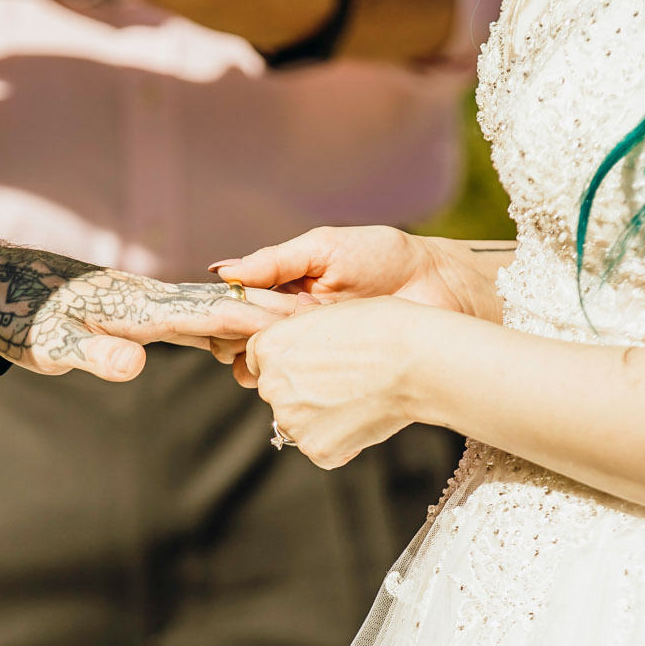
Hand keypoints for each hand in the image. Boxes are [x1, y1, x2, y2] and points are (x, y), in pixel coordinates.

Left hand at [0, 234, 306, 380]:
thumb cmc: (18, 319)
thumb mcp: (49, 347)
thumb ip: (93, 355)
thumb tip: (134, 366)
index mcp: (138, 308)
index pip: (210, 314)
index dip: (256, 323)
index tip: (300, 329)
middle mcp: (150, 299)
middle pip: (224, 306)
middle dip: (274, 316)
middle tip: (329, 325)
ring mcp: (146, 302)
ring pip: (213, 310)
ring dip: (256, 319)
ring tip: (304, 331)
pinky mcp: (138, 311)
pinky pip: (193, 319)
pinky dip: (225, 326)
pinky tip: (242, 337)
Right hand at [208, 226, 510, 377]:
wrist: (440, 286)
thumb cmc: (385, 259)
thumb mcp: (325, 249)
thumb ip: (276, 261)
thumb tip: (222, 272)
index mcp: (282, 295)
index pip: (232, 314)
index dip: (214, 321)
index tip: (204, 323)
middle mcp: (293, 330)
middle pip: (239, 349)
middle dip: (232, 346)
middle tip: (242, 341)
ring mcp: (315, 357)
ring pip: (266, 375)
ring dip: (260, 370)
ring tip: (272, 358)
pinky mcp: (338, 382)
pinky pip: (304, 396)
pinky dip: (294, 393)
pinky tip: (299, 381)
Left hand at [243, 296, 435, 468]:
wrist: (416, 361)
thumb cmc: (384, 328)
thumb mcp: (332, 313)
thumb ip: (304, 328)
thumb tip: (299, 325)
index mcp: (269, 347)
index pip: (260, 361)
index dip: (290, 361)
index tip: (315, 363)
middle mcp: (272, 386)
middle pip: (280, 393)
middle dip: (304, 391)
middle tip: (344, 382)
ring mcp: (293, 421)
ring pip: (301, 423)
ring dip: (323, 417)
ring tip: (361, 397)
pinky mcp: (317, 448)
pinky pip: (324, 448)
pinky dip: (342, 441)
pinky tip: (365, 418)